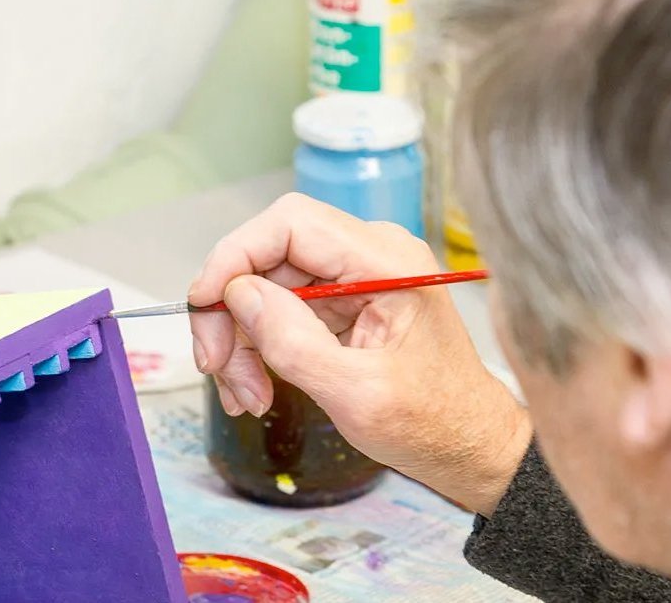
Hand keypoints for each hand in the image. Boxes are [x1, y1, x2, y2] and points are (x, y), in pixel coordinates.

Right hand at [188, 193, 531, 515]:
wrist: (467, 447)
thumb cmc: (434, 424)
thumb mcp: (357, 393)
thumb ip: (293, 341)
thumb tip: (237, 294)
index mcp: (386, 262)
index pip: (291, 223)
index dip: (236, 255)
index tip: (203, 302)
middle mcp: (368, 256)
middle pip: (269, 256)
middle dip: (232, 312)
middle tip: (215, 366)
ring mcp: (353, 278)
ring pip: (266, 285)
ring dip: (241, 339)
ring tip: (244, 395)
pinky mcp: (340, 303)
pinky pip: (279, 309)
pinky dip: (257, 347)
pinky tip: (254, 388)